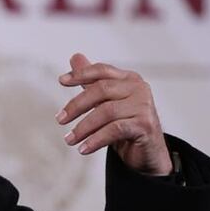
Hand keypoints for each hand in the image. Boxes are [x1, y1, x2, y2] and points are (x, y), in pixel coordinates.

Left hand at [56, 53, 171, 175]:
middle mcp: (138, 88)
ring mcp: (144, 106)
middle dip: (76, 105)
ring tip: (70, 140)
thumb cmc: (127, 126)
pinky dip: (95, 140)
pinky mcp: (145, 124)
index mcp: (129, 79)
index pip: (102, 71)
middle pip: (101, 89)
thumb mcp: (107, 103)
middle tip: (60, 120)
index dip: (81, 74)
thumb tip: (75, 57)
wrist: (149, 153)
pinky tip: (84, 148)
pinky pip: (114, 130)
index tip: (62, 81)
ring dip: (83, 128)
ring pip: (106, 111)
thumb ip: (92, 82)